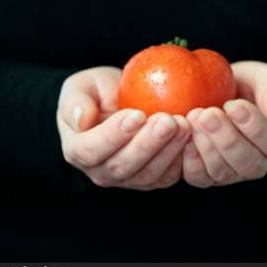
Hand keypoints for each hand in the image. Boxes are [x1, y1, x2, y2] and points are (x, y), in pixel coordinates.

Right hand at [57, 67, 189, 190]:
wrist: (121, 103)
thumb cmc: (98, 93)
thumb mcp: (81, 86)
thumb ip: (74, 101)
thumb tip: (81, 119)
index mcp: (77, 150)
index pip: (91, 150)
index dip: (114, 135)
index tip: (137, 114)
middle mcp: (101, 171)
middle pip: (123, 166)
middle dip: (148, 143)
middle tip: (168, 120)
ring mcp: (128, 179)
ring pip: (149, 174)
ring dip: (168, 150)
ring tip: (183, 124)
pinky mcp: (153, 179)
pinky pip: (168, 176)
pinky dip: (181, 159)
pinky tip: (192, 136)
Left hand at [182, 61, 266, 187]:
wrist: (221, 93)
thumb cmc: (248, 86)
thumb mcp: (266, 80)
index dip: (255, 127)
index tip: (235, 106)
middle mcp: (259, 163)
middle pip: (247, 162)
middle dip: (226, 138)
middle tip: (208, 113)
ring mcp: (232, 173)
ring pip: (222, 172)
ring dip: (206, 146)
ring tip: (194, 118)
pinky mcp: (207, 175)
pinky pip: (198, 176)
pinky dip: (189, 159)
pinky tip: (183, 136)